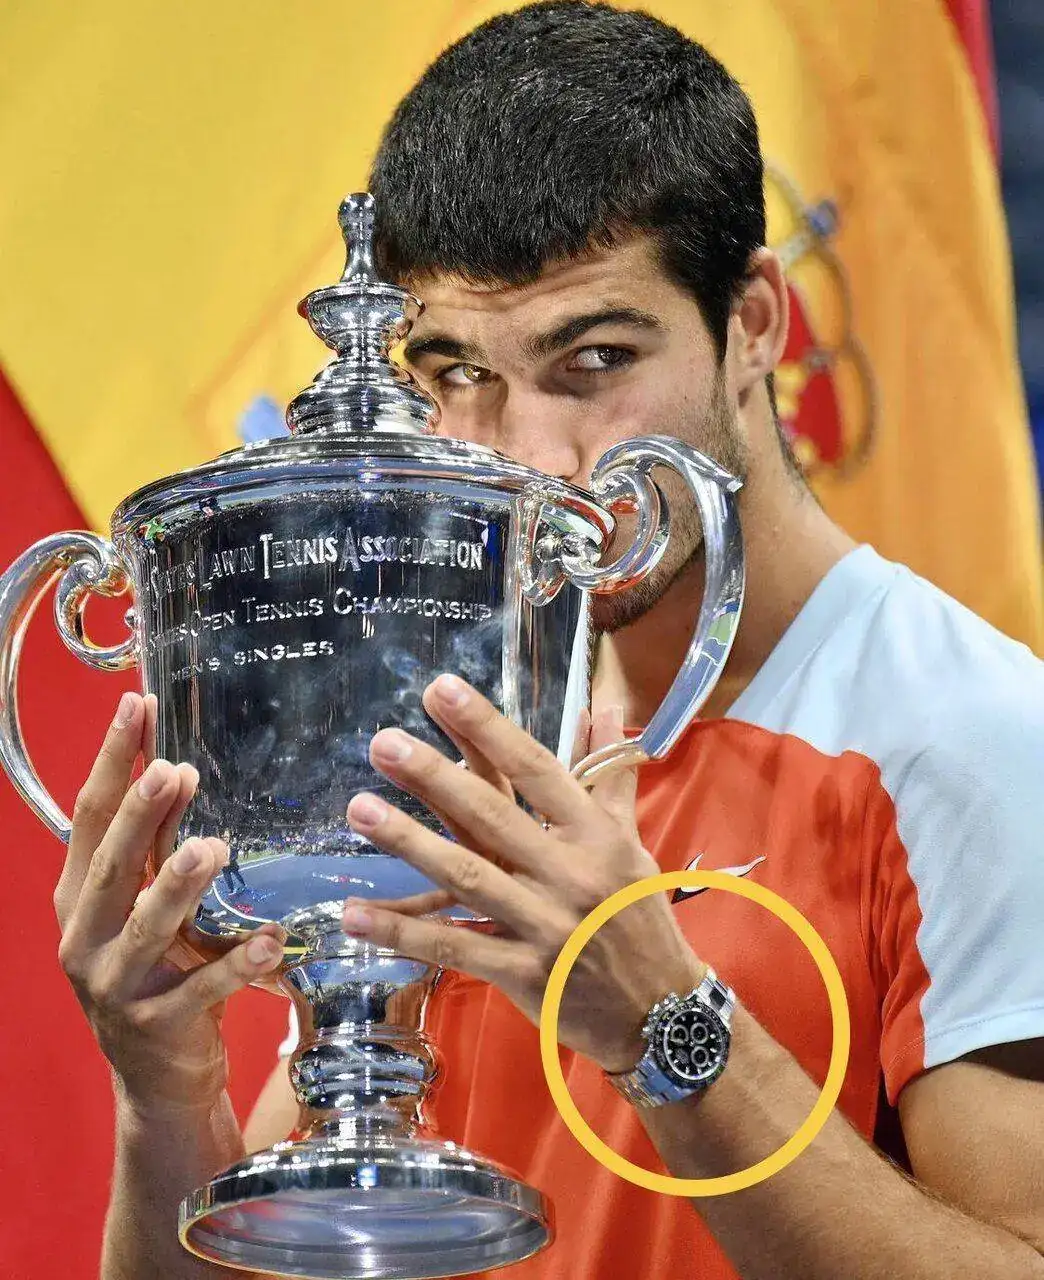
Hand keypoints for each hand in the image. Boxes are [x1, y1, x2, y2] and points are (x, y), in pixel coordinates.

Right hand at [53, 692, 285, 1115]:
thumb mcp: (150, 908)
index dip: (110, 762)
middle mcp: (84, 939)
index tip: (134, 706)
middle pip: (108, 869)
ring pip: (143, 930)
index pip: (87, 819)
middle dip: (137, 817)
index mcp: (78, 900)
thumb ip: (158, 849)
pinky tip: (269, 939)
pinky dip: (235, 964)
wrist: (159, 1081)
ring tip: (212, 846)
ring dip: (176, 886)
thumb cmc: (160, 974)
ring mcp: (116, 987)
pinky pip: (201, 992)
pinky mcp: (157, 1029)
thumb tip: (181, 766)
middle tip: (171, 770)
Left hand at [342, 674, 704, 1072]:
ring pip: (466, 877)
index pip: (536, 770)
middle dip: (434, 777)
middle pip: (493, 816)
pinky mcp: (522, 973)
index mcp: (596, 835)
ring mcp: (545, 926)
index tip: (442, 690)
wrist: (661, 1012)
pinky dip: (403, 932)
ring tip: (359, 809)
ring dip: (408, 842)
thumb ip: (610, 775)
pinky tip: (355, 914)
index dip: (487, 729)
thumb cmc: (639, 918)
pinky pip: (454, 946)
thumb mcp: (631, 843)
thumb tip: (606, 707)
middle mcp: (570, 874)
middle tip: (383, 742)